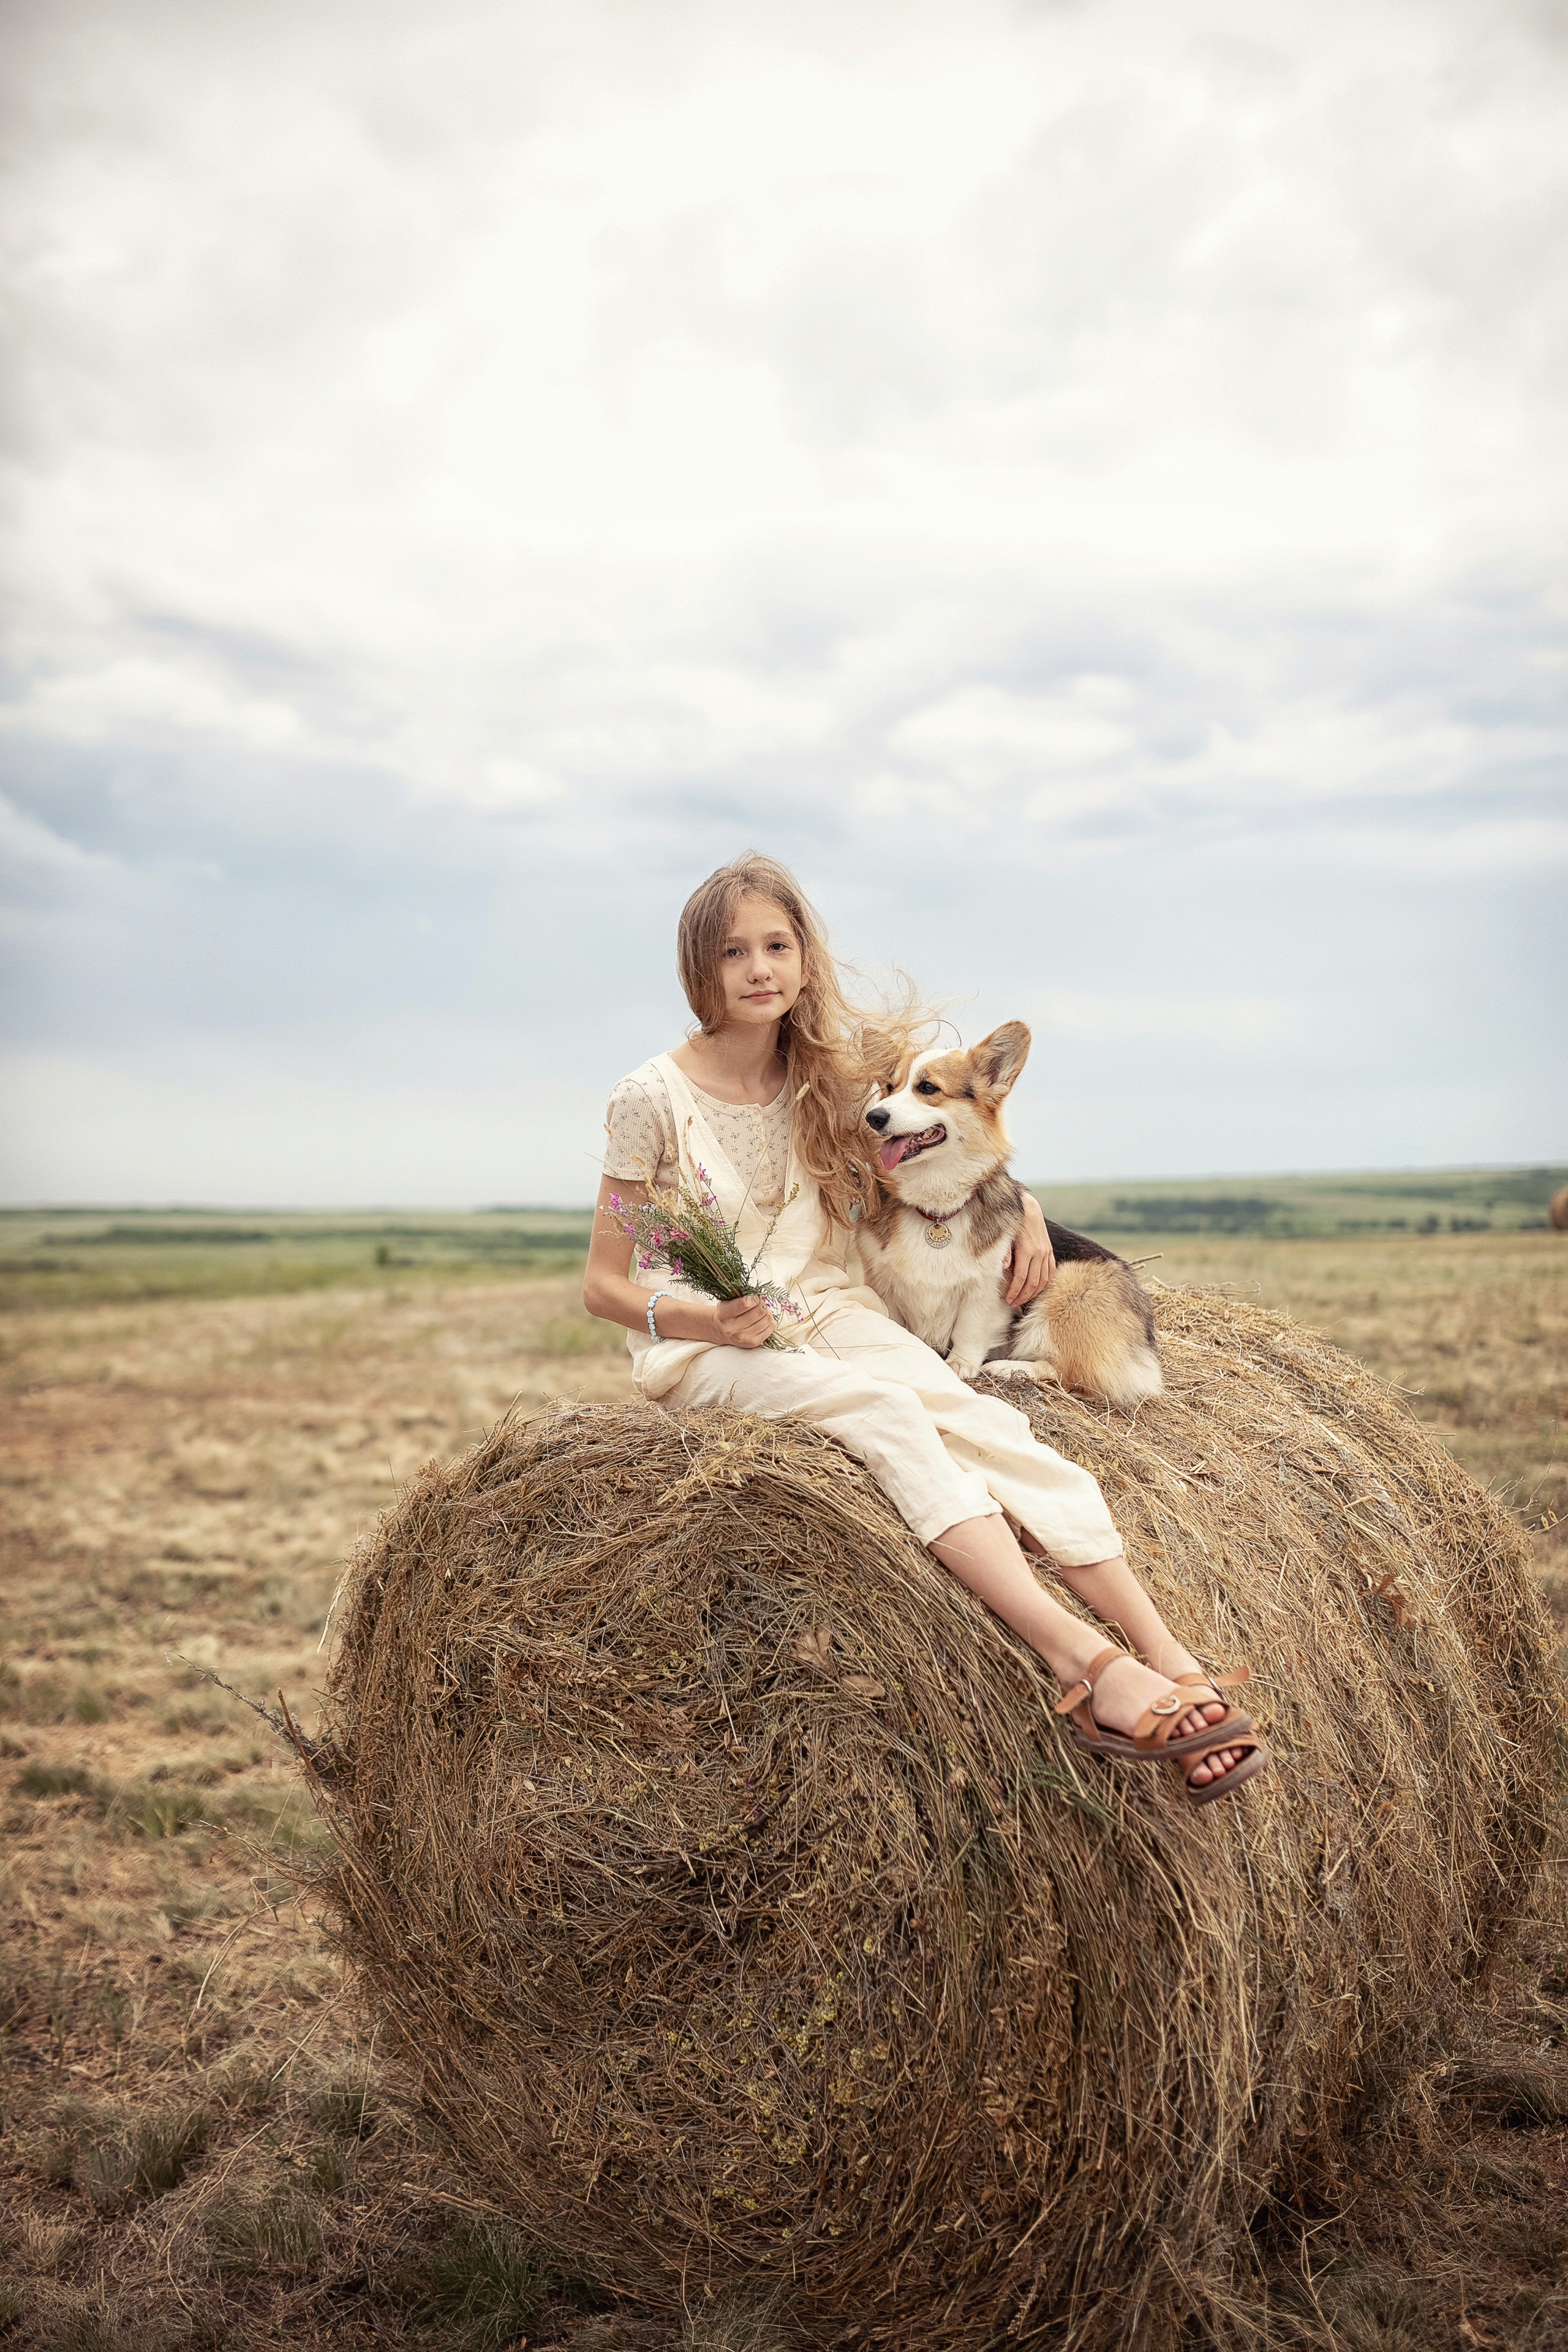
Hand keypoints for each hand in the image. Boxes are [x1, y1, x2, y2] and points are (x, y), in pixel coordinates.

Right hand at [712, 1292, 776, 1349]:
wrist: (722, 1331)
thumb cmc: (727, 1313)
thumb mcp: (727, 1301)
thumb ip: (741, 1297)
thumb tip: (761, 1296)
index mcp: (724, 1314)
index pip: (745, 1303)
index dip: (754, 1298)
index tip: (755, 1297)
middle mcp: (732, 1328)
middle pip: (759, 1312)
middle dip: (762, 1304)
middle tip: (760, 1302)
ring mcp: (743, 1337)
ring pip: (767, 1319)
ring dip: (767, 1311)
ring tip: (762, 1310)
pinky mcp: (753, 1343)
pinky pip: (770, 1328)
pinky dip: (770, 1321)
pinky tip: (763, 1319)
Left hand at [1004, 1191, 1055, 1306]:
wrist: (1029, 1209)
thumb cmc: (1013, 1224)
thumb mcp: (1006, 1237)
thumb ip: (1005, 1253)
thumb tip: (1004, 1268)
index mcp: (1026, 1250)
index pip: (1021, 1278)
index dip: (1014, 1291)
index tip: (1008, 1300)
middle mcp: (1039, 1253)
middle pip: (1032, 1282)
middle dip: (1022, 1296)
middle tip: (1013, 1304)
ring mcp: (1046, 1253)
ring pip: (1043, 1280)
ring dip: (1033, 1293)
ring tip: (1023, 1300)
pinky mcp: (1050, 1251)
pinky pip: (1051, 1272)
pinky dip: (1045, 1283)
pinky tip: (1038, 1290)